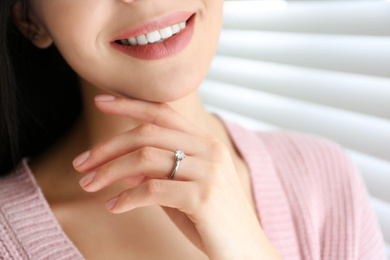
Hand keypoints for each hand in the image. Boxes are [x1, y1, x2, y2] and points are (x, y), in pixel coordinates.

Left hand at [73, 95, 280, 259]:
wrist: (246, 251)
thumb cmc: (213, 220)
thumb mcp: (183, 190)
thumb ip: (159, 174)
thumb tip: (124, 168)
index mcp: (207, 143)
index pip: (164, 113)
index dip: (131, 104)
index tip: (101, 101)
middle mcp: (210, 150)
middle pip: (147, 134)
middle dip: (108, 146)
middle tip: (81, 163)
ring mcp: (209, 172)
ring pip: (145, 159)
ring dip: (109, 171)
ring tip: (89, 184)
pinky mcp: (203, 198)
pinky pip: (152, 190)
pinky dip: (125, 198)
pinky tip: (113, 207)